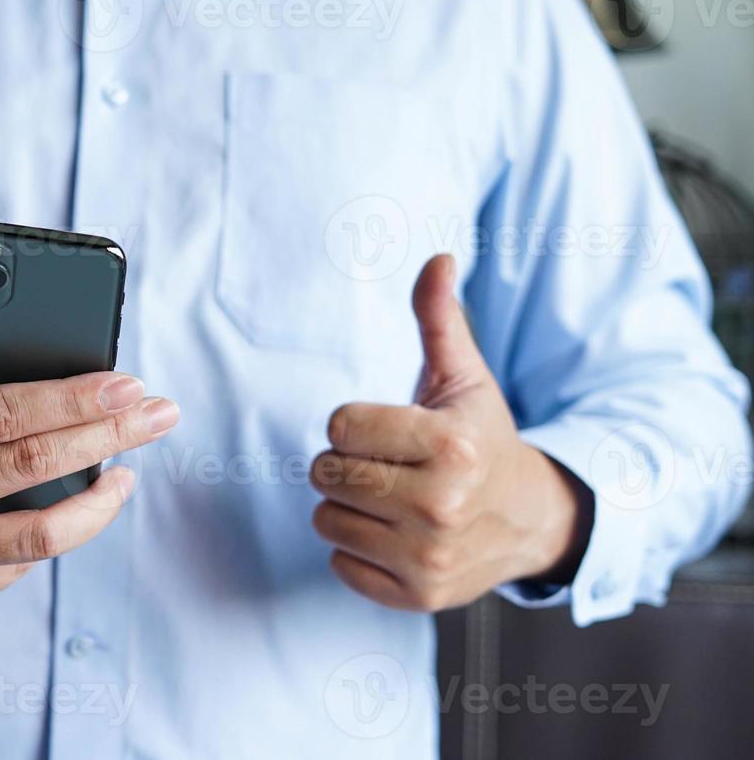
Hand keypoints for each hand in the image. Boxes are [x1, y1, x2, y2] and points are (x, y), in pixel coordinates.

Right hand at [0, 361, 178, 615]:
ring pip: (42, 535)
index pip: (4, 410)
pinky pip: (14, 562)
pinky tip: (67, 506)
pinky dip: (51, 531)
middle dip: (112, 434)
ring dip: (100, 502)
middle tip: (159, 413)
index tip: (128, 383)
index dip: (75, 397)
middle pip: (35, 465)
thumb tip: (50, 373)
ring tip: (125, 474)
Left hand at [309, 254, 590, 611]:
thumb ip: (439, 318)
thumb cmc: (481, 437)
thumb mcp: (464, 377)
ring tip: (391, 498)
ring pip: (325, 518)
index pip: (338, 426)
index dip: (354, 423)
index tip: (390, 429)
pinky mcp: (418, 596)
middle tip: (388, 465)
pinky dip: (357, 548)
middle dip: (346, 463)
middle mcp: (441, 505)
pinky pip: (340, 563)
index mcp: (450, 445)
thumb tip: (438, 257)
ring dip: (347, 505)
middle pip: (325, 473)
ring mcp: (430, 558)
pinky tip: (395, 534)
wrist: (529, 519)